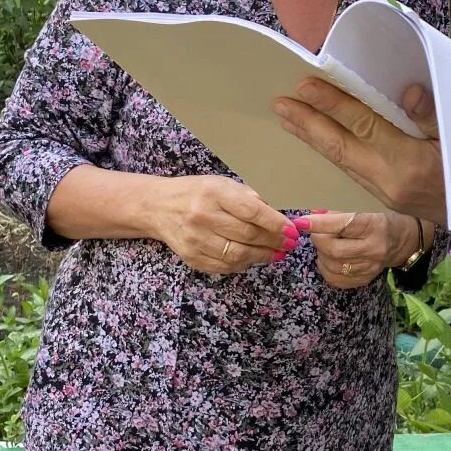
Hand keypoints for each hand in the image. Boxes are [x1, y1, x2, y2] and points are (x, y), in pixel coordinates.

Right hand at [151, 176, 294, 274]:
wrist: (158, 207)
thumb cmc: (197, 192)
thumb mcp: (222, 184)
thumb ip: (249, 197)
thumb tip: (278, 213)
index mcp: (213, 193)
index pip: (251, 211)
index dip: (275, 223)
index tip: (291, 229)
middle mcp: (202, 216)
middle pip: (247, 235)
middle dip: (274, 241)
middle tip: (289, 243)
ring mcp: (195, 239)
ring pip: (238, 254)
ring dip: (263, 256)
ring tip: (277, 253)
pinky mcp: (191, 257)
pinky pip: (224, 266)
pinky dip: (244, 264)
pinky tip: (254, 258)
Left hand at [274, 81, 446, 223]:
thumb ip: (431, 116)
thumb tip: (408, 91)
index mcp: (409, 161)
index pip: (363, 126)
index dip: (333, 105)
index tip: (306, 87)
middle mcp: (388, 179)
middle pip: (340, 147)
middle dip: (308, 123)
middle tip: (280, 103)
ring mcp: (381, 192)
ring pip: (339, 161)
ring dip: (311, 138)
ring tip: (287, 118)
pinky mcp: (378, 197)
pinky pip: (346, 171)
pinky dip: (327, 152)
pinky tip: (313, 139)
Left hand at [298, 210, 418, 289]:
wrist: (402, 243)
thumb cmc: (379, 222)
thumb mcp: (364, 212)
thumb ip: (337, 216)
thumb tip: (311, 217)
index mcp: (374, 227)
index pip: (343, 225)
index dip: (319, 224)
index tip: (302, 222)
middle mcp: (374, 249)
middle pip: (334, 250)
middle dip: (318, 240)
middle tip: (317, 233)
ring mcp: (369, 268)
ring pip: (332, 265)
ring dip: (321, 254)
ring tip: (326, 245)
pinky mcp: (364, 280)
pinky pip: (335, 279)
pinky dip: (325, 268)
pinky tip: (329, 259)